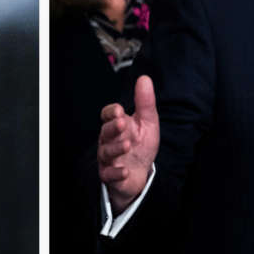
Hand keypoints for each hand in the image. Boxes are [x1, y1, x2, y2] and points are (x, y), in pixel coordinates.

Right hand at [98, 75, 158, 213]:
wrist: (141, 173)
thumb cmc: (141, 145)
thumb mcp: (147, 122)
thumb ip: (145, 102)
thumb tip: (144, 78)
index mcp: (117, 125)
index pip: (108, 115)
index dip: (111, 112)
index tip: (120, 110)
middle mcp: (109, 140)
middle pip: (105, 132)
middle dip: (112, 127)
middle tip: (122, 123)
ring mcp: (108, 158)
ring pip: (106, 152)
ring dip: (115, 148)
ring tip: (127, 145)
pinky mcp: (110, 175)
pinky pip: (109, 174)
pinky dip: (116, 173)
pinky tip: (125, 171)